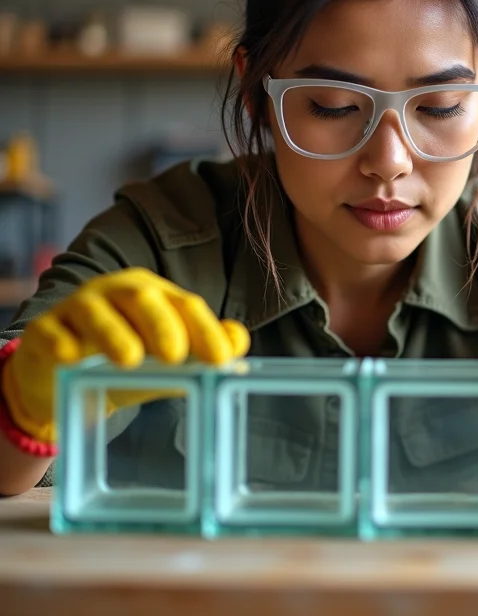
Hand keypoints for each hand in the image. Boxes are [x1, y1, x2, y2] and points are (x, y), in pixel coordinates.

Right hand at [1, 267, 249, 442]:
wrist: (61, 378)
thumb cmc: (122, 362)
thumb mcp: (165, 360)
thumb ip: (201, 351)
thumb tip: (239, 344)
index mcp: (155, 295)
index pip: (186, 305)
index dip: (206, 331)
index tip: (222, 360)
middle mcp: (118, 292)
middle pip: (143, 297)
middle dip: (163, 324)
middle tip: (175, 355)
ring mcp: (78, 307)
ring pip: (96, 311)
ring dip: (113, 333)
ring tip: (128, 360)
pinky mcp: (43, 329)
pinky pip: (50, 331)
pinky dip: (61, 342)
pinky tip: (69, 357)